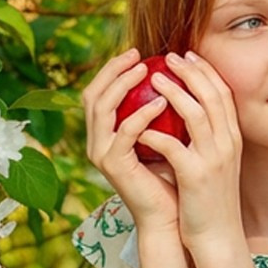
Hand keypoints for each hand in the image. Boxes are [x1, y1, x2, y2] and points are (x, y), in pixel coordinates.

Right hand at [81, 48, 179, 233]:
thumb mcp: (165, 135)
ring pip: (102, 109)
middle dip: (113, 70)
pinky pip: (125, 132)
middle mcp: (96, 141)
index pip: (99, 91)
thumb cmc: (173, 175)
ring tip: (149, 71)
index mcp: (105, 133)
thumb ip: (159, 110)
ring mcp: (101, 154)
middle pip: (93, 94)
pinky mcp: (113, 166)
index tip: (138, 52)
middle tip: (138, 55)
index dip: (113, 69)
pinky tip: (162, 102)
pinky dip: (142, 114)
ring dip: (124, 85)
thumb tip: (174, 72)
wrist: (173, 216)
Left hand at [141, 51, 243, 252]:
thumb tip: (187, 108)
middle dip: (190, 71)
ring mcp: (213, 159)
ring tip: (152, 78)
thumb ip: (206, 135)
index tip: (187, 55)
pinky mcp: (195, 177)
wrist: (218, 236)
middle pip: (211, 95)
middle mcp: (227, 143)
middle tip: (169, 57)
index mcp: (232, 137)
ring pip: (195, 114)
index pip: (223, 93)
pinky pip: (173, 147)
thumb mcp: (215, 161)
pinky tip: (140, 124)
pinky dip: (156, 133)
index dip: (205, 70)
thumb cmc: (208, 198)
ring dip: (172, 92)